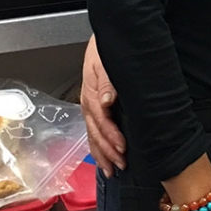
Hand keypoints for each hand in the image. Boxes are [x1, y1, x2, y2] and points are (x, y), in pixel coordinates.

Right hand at [80, 34, 126, 175]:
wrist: (103, 40)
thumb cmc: (104, 49)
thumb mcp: (105, 61)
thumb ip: (106, 82)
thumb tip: (107, 100)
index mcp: (91, 94)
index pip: (101, 121)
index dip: (112, 136)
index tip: (123, 148)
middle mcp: (88, 104)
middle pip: (96, 133)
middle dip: (108, 152)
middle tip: (121, 166)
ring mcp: (89, 108)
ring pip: (93, 136)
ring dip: (102, 155)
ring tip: (111, 171)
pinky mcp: (93, 108)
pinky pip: (93, 132)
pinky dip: (98, 148)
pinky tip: (103, 158)